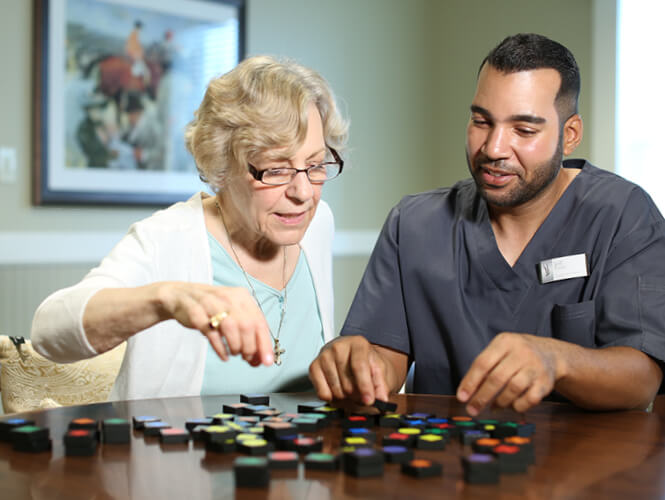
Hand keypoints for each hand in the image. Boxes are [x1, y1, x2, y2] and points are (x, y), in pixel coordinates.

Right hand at [156, 282, 273, 365]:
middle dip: (249, 347)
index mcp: (242, 297)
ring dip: (235, 346)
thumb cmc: (212, 308)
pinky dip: (220, 348)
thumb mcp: (233, 313)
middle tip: (247, 358)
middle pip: (247, 326)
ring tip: (235, 353)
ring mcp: (211, 304)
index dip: (265, 344)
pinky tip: (224, 355)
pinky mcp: (196, 313)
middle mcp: (229, 298)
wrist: (182, 295)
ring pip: (230, 327)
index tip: (267, 361)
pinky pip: (211, 333)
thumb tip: (262, 358)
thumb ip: (248, 332)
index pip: (260, 322)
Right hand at [309, 336, 390, 405]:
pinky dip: (332, 397)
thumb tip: (381, 399)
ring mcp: (324, 355)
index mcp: (358, 343)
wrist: (356, 357)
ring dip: (346, 397)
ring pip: (336, 390)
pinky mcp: (314, 366)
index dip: (365, 386)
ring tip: (351, 388)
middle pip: (348, 383)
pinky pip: (323, 393)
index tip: (369, 400)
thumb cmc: (367, 362)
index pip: (359, 366)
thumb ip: (382, 384)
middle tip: (362, 393)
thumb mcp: (381, 370)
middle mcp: (338, 346)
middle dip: (357, 395)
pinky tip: (338, 389)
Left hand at [456, 333, 562, 414]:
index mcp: (505, 342)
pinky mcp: (546, 382)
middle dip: (482, 397)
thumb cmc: (517, 355)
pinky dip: (518, 406)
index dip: (470, 382)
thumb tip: (467, 392)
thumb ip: (484, 367)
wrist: (550, 354)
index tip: (461, 397)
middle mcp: (521, 352)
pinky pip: (529, 399)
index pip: (483, 363)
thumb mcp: (500, 350)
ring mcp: (535, 366)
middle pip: (497, 378)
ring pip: (513, 389)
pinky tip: (512, 405)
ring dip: (500, 402)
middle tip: (472, 410)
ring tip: (494, 407)